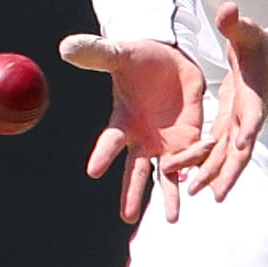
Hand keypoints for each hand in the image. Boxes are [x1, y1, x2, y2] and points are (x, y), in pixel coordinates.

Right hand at [56, 34, 206, 223]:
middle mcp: (142, 138)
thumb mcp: (119, 54)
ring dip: (169, 196)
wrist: (168, 60)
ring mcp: (166, 141)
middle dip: (132, 192)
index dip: (102, 154)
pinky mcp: (188, 137)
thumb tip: (65, 47)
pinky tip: (202, 187)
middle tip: (128, 218)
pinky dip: (198, 167)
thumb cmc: (137, 59)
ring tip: (173, 219)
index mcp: (123, 120)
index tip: (92, 171)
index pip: (110, 141)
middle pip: (136, 170)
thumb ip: (96, 53)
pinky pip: (194, 157)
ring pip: (167, 174)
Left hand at [163, 3, 267, 201]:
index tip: (243, 144)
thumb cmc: (258, 47)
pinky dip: (205, 166)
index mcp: (254, 95)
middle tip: (212, 190)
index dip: (249, 129)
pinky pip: (216, 152)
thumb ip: (236, 25)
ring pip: (226, 156)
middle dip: (226, 168)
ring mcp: (238, 126)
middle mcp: (247, 117)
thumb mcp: (248, 33)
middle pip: (239, 149)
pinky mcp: (228, 128)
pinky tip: (190, 184)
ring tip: (195, 193)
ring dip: (212, 174)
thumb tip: (229, 8)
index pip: (253, 115)